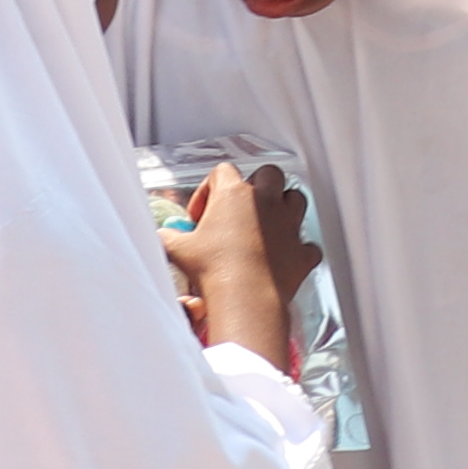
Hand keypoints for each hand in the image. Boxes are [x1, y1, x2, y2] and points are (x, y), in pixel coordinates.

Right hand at [167, 163, 314, 365]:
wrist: (245, 297)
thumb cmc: (212, 269)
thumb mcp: (177, 249)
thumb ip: (167, 236)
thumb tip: (161, 236)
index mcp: (234, 193)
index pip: (222, 171)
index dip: (209, 190)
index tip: (201, 215)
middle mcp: (267, 201)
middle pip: (268, 175)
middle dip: (256, 187)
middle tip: (239, 211)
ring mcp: (290, 224)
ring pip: (296, 199)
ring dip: (283, 209)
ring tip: (264, 228)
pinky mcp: (303, 251)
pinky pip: (307, 244)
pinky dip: (298, 250)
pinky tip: (283, 260)